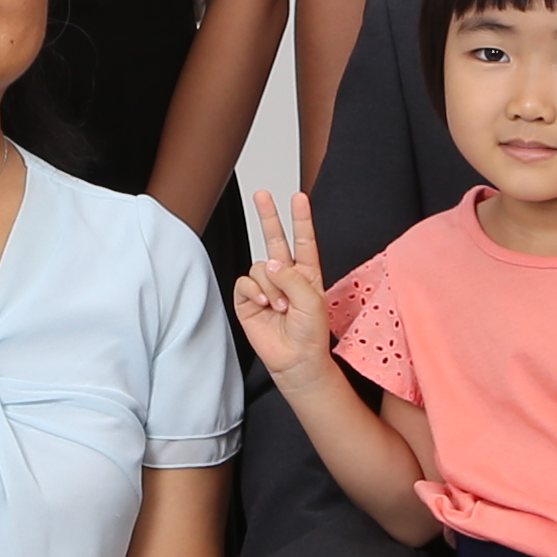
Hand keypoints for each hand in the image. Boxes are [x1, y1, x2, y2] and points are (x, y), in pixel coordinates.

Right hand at [230, 189, 337, 387]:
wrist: (296, 361)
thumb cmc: (311, 334)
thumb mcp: (311, 300)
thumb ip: (292, 277)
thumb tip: (270, 263)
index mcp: (306, 273)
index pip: (303, 240)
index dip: (300, 218)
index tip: (299, 197)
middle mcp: (285, 276)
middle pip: (275, 239)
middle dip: (268, 216)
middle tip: (262, 195)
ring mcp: (266, 288)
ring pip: (260, 267)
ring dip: (270, 285)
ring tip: (280, 305)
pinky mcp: (248, 300)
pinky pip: (245, 282)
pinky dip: (254, 291)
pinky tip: (264, 304)